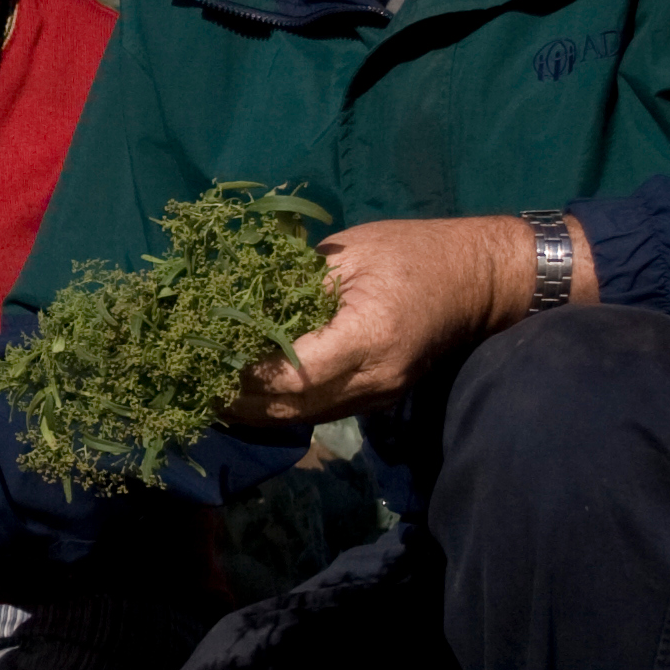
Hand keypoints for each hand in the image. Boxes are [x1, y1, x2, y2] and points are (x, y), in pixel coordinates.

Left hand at [232, 214, 586, 423]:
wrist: (479, 281)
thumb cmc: (413, 252)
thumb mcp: (347, 252)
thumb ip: (292, 282)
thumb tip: (233, 302)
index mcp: (367, 336)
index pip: (290, 372)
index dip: (241, 371)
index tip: (201, 354)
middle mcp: (373, 379)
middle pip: (291, 407)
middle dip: (237, 398)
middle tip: (191, 379)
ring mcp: (378, 396)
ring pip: (302, 417)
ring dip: (254, 409)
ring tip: (209, 388)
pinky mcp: (378, 399)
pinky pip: (320, 411)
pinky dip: (280, 405)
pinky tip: (249, 390)